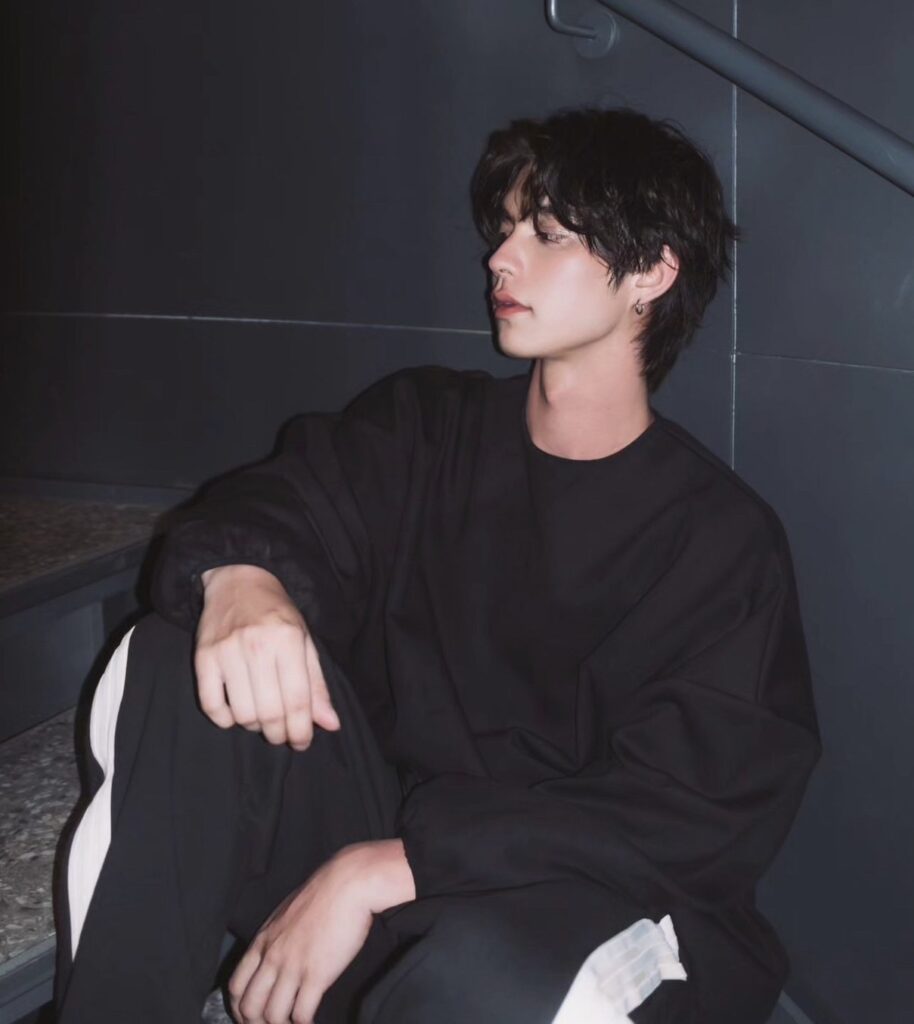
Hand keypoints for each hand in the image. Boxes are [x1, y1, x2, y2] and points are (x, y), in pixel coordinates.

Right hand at [194, 564, 339, 749]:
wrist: (238, 581)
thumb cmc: (277, 615)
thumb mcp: (304, 642)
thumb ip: (316, 685)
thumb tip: (330, 725)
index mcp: (288, 640)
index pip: (296, 700)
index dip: (301, 730)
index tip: (302, 741)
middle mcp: (257, 645)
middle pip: (269, 712)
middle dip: (279, 734)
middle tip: (282, 734)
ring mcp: (227, 651)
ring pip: (241, 713)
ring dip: (253, 726)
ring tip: (261, 718)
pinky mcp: (203, 657)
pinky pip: (211, 705)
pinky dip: (224, 719)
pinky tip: (235, 714)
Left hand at [228, 840, 415, 1023]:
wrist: (348, 883)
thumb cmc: (323, 893)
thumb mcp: (287, 912)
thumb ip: (277, 937)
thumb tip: (278, 955)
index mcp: (263, 940)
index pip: (236, 986)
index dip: (240, 1009)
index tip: (250, 1018)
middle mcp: (273, 956)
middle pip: (249, 1006)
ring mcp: (294, 966)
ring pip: (272, 1015)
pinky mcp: (317, 974)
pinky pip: (301, 1013)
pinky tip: (311, 1022)